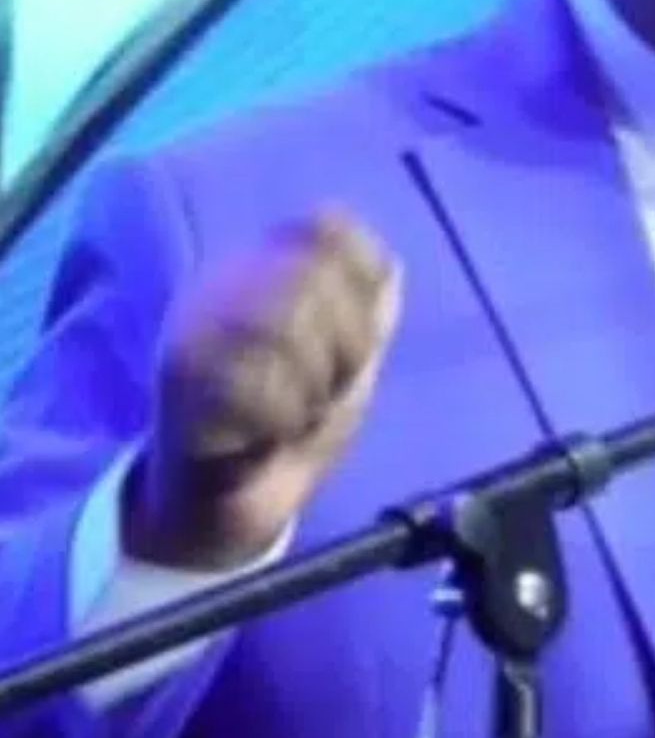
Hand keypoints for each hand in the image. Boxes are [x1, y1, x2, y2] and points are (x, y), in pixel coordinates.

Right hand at [125, 211, 402, 569]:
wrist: (222, 509)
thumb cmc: (287, 428)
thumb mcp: (344, 371)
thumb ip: (368, 320)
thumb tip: (393, 266)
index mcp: (261, 274)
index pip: (326, 228)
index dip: (364, 275)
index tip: (365, 330)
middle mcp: (218, 290)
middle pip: (313, 278)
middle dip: (349, 343)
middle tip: (331, 387)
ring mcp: (191, 335)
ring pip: (283, 329)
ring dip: (315, 386)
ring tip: (301, 413)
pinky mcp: (178, 390)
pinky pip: (254, 389)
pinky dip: (285, 421)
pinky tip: (272, 438)